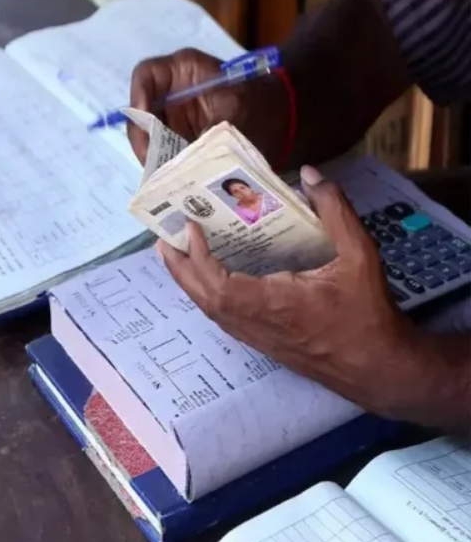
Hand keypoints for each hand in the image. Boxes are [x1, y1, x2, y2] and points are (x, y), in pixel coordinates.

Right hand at [128, 48, 289, 168]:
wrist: (281, 118)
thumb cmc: (260, 104)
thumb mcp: (236, 112)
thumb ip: (207, 130)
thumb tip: (182, 159)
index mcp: (184, 70)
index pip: (146, 75)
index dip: (138, 96)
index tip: (145, 121)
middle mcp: (170, 91)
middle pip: (140, 111)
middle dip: (143, 137)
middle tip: (151, 161)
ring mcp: (170, 116)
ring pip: (146, 135)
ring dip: (151, 155)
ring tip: (160, 175)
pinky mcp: (175, 138)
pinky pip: (160, 151)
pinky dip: (163, 165)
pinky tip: (169, 179)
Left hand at [158, 166, 421, 415]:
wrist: (377, 367)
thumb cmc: (366, 312)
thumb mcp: (359, 254)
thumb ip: (335, 212)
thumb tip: (311, 175)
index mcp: (270, 301)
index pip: (215, 281)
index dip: (196, 255)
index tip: (190, 227)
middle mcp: (252, 322)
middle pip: (200, 294)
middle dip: (178, 266)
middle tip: (164, 236)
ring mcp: (253, 335)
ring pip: (207, 308)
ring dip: (188, 280)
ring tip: (177, 252)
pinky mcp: (259, 342)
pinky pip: (220, 316)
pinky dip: (205, 294)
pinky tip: (206, 278)